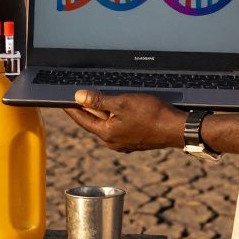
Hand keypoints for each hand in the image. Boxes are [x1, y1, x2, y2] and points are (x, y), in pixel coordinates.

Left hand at [63, 89, 186, 152]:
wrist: (177, 129)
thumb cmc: (152, 115)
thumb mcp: (122, 103)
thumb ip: (98, 101)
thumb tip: (78, 97)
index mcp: (107, 134)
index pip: (82, 119)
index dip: (71, 108)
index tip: (61, 100)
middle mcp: (113, 142)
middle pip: (94, 121)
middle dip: (86, 108)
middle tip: (77, 96)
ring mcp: (124, 143)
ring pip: (107, 123)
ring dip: (102, 111)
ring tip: (96, 98)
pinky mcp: (134, 140)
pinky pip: (118, 127)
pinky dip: (114, 116)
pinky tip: (118, 108)